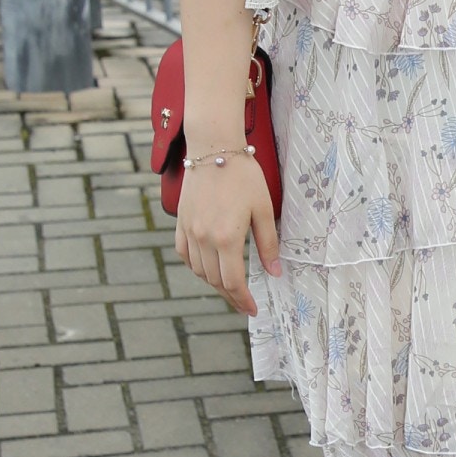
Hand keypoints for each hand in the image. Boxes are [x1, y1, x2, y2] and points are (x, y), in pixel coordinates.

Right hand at [174, 152, 279, 315]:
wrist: (214, 148)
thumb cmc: (243, 176)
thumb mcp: (264, 209)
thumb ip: (268, 244)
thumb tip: (275, 272)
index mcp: (226, 238)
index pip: (233, 281)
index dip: (243, 300)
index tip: (251, 309)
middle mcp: (203, 238)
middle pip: (215, 280)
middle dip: (230, 296)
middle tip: (243, 304)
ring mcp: (189, 231)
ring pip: (199, 271)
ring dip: (214, 284)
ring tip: (230, 288)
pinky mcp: (180, 222)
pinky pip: (185, 254)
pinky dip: (196, 267)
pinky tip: (208, 268)